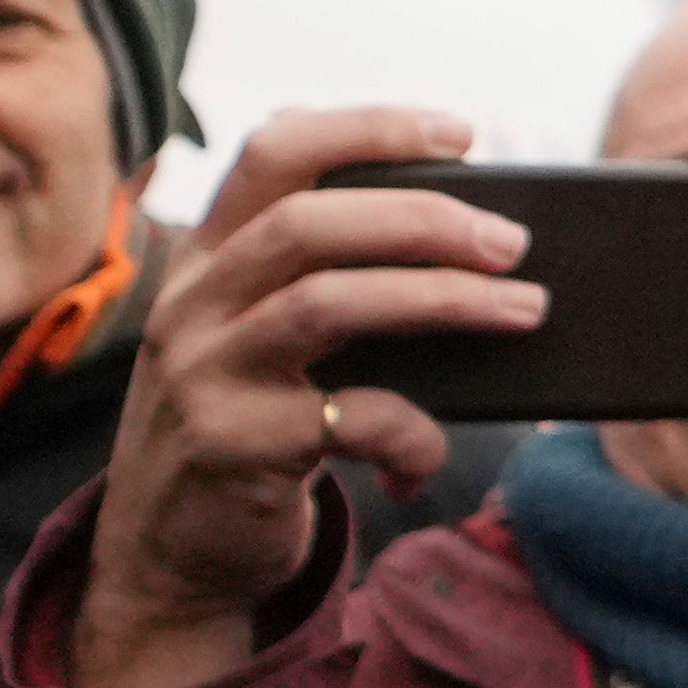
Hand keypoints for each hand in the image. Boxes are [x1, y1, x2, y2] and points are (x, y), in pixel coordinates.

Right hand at [65, 103, 533, 687]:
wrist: (163, 559)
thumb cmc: (245, 431)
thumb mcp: (253, 340)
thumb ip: (316, 283)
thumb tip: (467, 240)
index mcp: (208, 258)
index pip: (274, 151)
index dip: (370, 128)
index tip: (461, 134)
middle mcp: (193, 304)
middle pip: (308, 222)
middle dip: (425, 220)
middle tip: (513, 244)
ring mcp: (205, 374)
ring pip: (328, 302)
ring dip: (442, 299)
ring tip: (524, 310)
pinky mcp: (231, 448)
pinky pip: (349, 419)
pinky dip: (414, 432)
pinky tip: (426, 456)